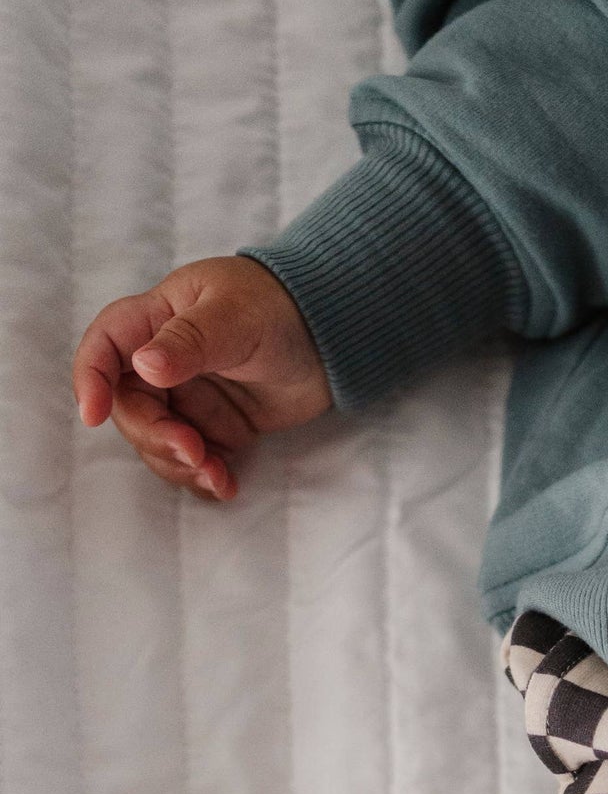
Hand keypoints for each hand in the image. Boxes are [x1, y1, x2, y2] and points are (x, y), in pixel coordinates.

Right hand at [71, 254, 330, 502]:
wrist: (330, 338)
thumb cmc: (279, 308)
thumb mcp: (234, 317)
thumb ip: (190, 341)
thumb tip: (146, 366)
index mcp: (156, 320)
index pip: (105, 347)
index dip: (91, 379)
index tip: (94, 415)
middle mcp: (162, 361)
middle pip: (130, 407)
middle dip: (154, 436)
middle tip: (193, 452)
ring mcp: (187, 398)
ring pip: (157, 441)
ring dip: (178, 465)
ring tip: (216, 475)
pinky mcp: (214, 428)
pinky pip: (192, 461)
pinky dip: (204, 478)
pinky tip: (226, 486)